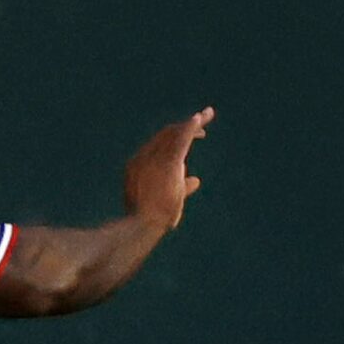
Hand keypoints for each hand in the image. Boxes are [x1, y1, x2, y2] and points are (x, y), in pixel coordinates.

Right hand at [122, 106, 212, 229]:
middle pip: (165, 134)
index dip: (173, 138)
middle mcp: (143, 157)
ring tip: (207, 115)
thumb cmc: (150, 220)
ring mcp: (154, 160)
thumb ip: (181, 187)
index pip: (157, 144)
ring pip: (174, 134)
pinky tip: (203, 117)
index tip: (190, 137)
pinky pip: (182, 139)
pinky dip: (192, 127)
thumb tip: (196, 180)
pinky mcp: (169, 163)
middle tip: (202, 122)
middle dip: (183, 127)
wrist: (140, 227)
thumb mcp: (165, 200)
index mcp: (137, 165)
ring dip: (192, 125)